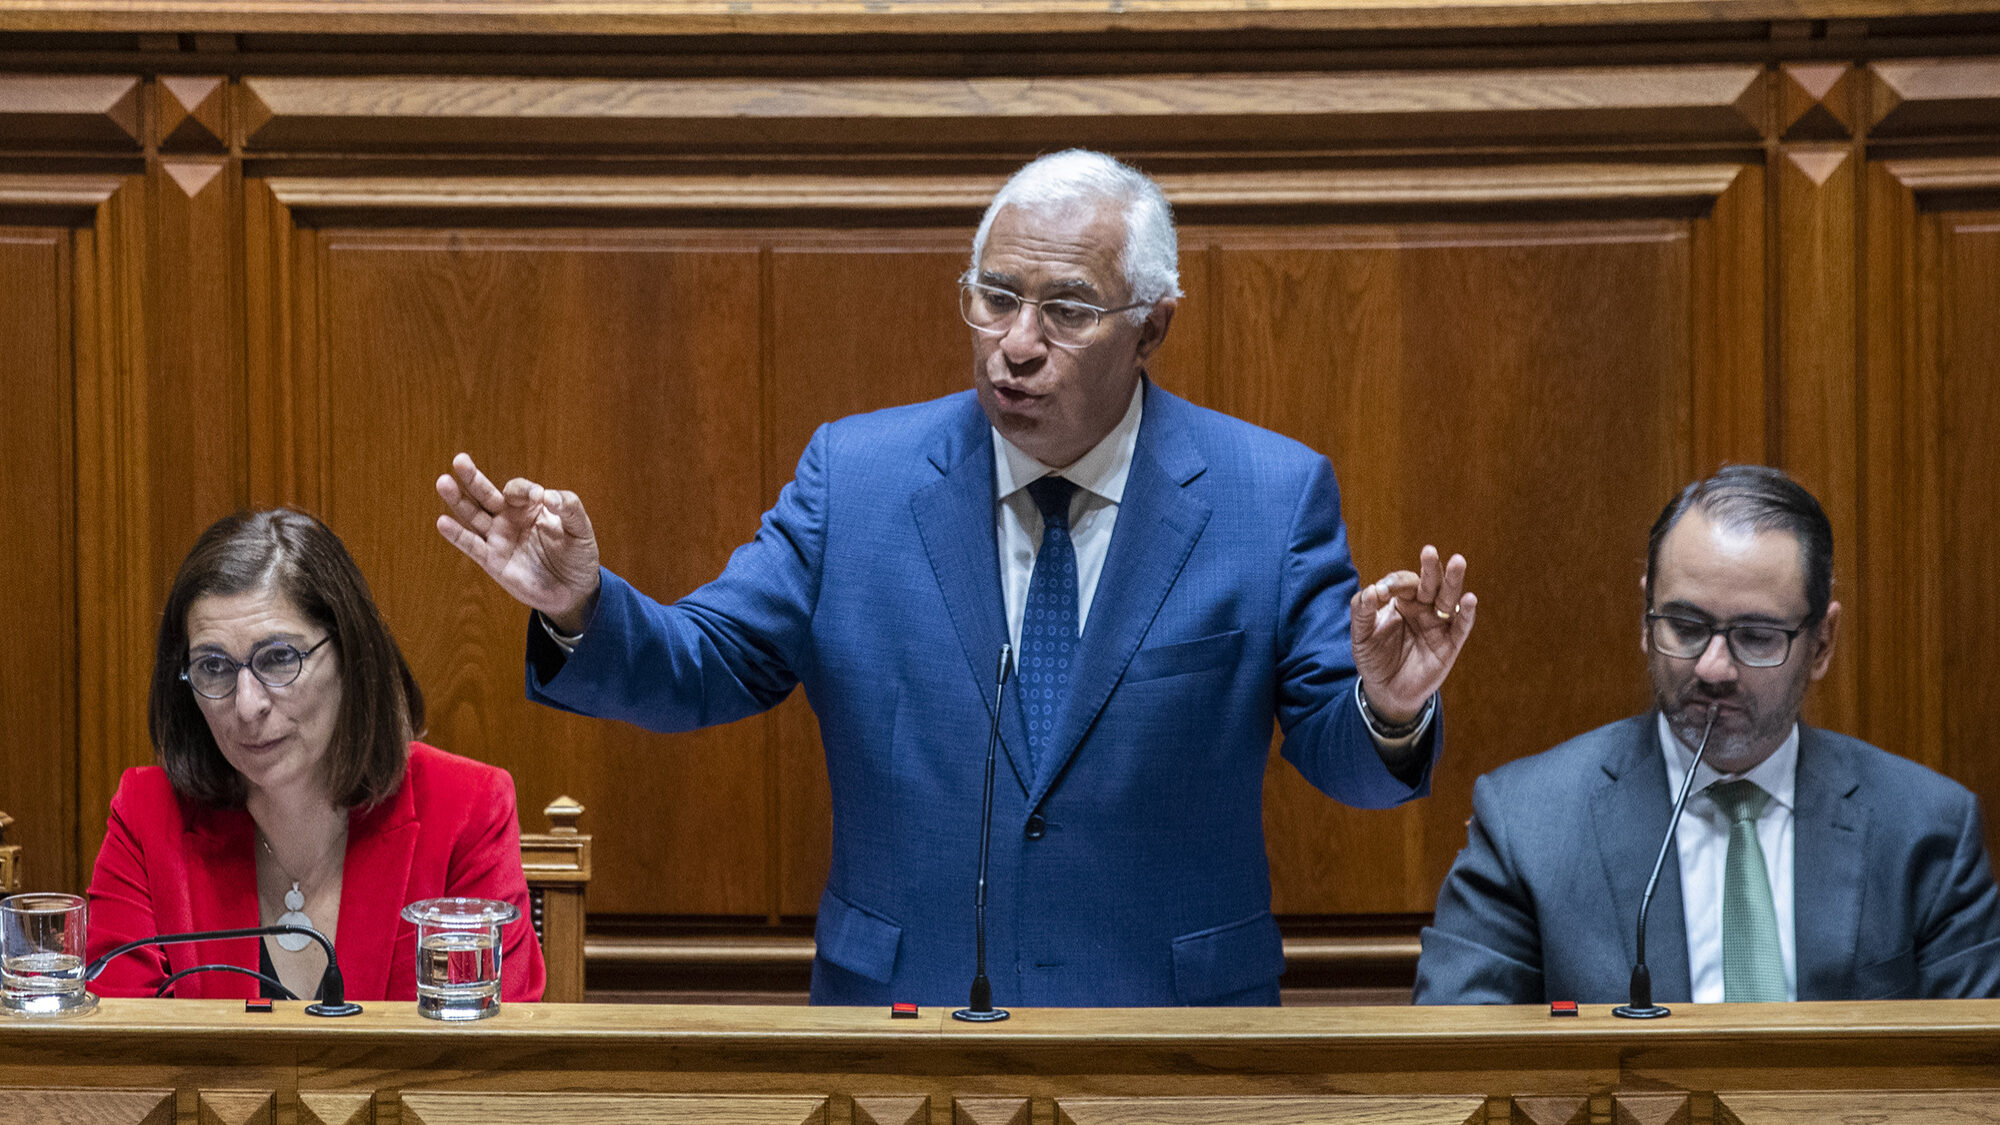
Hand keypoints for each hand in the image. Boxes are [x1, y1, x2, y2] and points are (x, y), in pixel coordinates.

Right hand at [436, 453, 601, 632]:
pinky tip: (443, 522)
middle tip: (460, 460)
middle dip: (473, 478)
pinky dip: (457, 535)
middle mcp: (509, 519)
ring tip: (443, 482)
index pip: (517, 489)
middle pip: (486, 494)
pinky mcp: (492, 560)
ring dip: (458, 500)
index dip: (524, 490)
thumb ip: (570, 507)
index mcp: (530, 507)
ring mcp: (498, 538)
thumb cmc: (577, 556)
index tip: (539, 497)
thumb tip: (549, 496)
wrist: (574, 591)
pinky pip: (471, 545)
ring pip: (473, 515)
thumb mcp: (581, 530)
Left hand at [1351, 545, 1475, 724]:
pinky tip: (1469, 599)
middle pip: (1430, 583)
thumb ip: (1362, 611)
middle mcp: (1423, 607)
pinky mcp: (1450, 644)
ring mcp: (1438, 624)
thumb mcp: (1360, 635)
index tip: (1382, 592)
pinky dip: (1467, 613)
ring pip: (1448, 598)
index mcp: (1402, 600)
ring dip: (1453, 580)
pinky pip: (1461, 626)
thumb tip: (1372, 590)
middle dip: (1430, 568)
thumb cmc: (1374, 658)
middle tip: (1429, 551)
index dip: (1395, 583)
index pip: (1403, 582)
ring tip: (1458, 561)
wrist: (1386, 690)